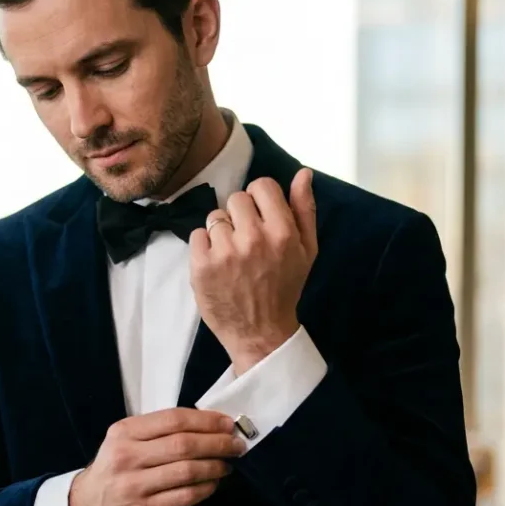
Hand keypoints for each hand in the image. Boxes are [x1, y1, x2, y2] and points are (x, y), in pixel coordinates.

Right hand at [69, 408, 245, 505]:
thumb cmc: (116, 468)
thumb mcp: (125, 440)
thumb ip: (158, 431)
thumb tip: (208, 423)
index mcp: (124, 432)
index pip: (173, 419)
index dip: (206, 420)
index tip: (226, 423)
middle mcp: (126, 456)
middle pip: (183, 444)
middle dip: (217, 443)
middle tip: (236, 444)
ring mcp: (134, 485)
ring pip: (187, 471)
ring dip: (215, 466)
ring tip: (226, 464)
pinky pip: (184, 496)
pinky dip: (205, 488)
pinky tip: (213, 483)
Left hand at [189, 169, 317, 374]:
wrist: (260, 332)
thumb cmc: (284, 288)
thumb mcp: (307, 250)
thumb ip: (304, 209)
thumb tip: (303, 173)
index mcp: (283, 232)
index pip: (261, 186)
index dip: (259, 199)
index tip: (260, 218)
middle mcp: (253, 238)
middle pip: (236, 198)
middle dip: (240, 215)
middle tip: (246, 241)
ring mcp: (225, 252)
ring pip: (215, 217)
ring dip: (221, 233)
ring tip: (232, 256)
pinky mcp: (201, 265)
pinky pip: (197, 235)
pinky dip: (204, 248)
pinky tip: (217, 265)